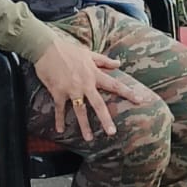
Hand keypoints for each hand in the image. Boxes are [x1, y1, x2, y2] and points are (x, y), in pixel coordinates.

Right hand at [33, 33, 147, 141]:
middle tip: (112, 132)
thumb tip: (118, 63)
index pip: (115, 84)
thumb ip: (104, 60)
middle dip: (105, 119)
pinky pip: (60, 109)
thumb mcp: (89, 53)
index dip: (128, 92)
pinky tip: (60, 130)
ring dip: (84, 125)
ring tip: (88, 138)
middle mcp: (85, 83)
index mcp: (94, 74)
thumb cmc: (68, 50)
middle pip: (98, 104)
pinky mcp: (58, 92)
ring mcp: (71, 89)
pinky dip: (59, 120)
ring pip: (80, 111)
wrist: (47, 48)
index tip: (140, 100)